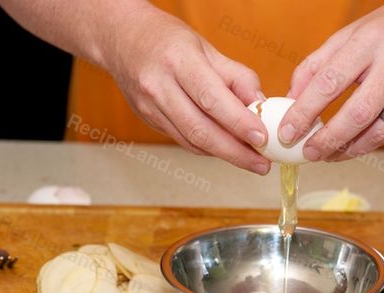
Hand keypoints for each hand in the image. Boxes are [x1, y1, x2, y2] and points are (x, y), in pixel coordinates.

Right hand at [102, 6, 269, 174]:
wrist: (121, 38)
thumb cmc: (168, 39)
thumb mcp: (207, 48)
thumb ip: (237, 76)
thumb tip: (261, 105)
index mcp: (179, 61)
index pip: (212, 99)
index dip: (238, 122)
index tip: (262, 137)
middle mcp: (160, 86)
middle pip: (201, 129)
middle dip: (235, 152)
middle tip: (262, 164)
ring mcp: (150, 106)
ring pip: (191, 141)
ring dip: (224, 155)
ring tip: (251, 160)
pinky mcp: (148, 120)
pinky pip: (183, 140)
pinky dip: (207, 148)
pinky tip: (226, 149)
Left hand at [278, 0, 383, 160]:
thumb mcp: (347, 35)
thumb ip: (315, 65)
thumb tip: (291, 98)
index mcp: (368, 43)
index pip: (329, 82)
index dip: (304, 111)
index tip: (287, 131)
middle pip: (357, 113)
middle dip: (328, 139)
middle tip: (307, 152)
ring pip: (378, 130)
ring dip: (348, 149)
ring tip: (326, 155)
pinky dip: (367, 144)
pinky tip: (350, 147)